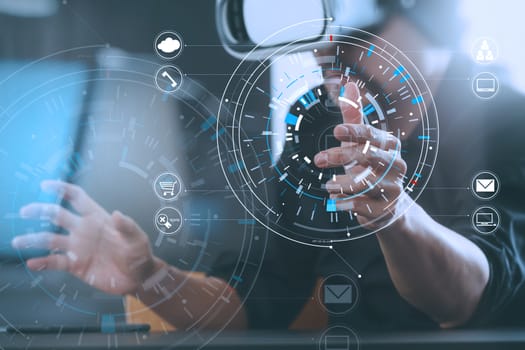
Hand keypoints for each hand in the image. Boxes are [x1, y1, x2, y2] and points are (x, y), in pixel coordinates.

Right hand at [12, 180, 157, 294]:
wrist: (138, 278)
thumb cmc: (139, 254)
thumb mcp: (138, 239)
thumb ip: (128, 227)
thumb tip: (116, 214)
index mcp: (97, 218)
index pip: (76, 198)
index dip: (62, 189)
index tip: (45, 185)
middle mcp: (83, 230)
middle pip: (57, 215)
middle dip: (41, 211)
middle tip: (25, 210)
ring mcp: (78, 247)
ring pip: (50, 239)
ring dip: (34, 239)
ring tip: (17, 241)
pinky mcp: (76, 265)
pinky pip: (55, 262)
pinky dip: (43, 262)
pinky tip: (32, 263)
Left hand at [314, 82, 408, 229]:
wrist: (388, 206)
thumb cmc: (370, 167)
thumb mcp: (360, 142)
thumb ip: (354, 118)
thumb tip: (349, 86)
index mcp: (390, 145)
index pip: (372, 135)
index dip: (355, 132)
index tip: (336, 131)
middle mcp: (396, 165)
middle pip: (369, 156)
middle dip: (342, 156)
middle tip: (318, 160)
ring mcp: (394, 188)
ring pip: (367, 183)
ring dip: (343, 183)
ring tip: (328, 185)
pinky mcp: (386, 209)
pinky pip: (364, 204)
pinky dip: (346, 202)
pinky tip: (336, 201)